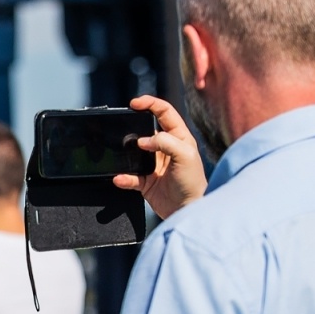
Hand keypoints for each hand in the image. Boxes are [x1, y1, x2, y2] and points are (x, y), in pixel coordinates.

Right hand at [114, 95, 207, 219]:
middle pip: (145, 130)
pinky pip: (130, 177)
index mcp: (179, 138)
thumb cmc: (193, 182)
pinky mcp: (146, 182)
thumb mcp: (185, 155)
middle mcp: (165, 149)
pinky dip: (123, 177)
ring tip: (121, 154)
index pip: (164, 113)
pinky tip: (121, 178)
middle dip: (133, 126)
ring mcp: (154, 165)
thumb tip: (143, 140)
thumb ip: (165, 142)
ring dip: (125, 153)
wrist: (188, 210)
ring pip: (134, 153)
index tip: (135, 103)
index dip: (150, 104)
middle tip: (123, 126)